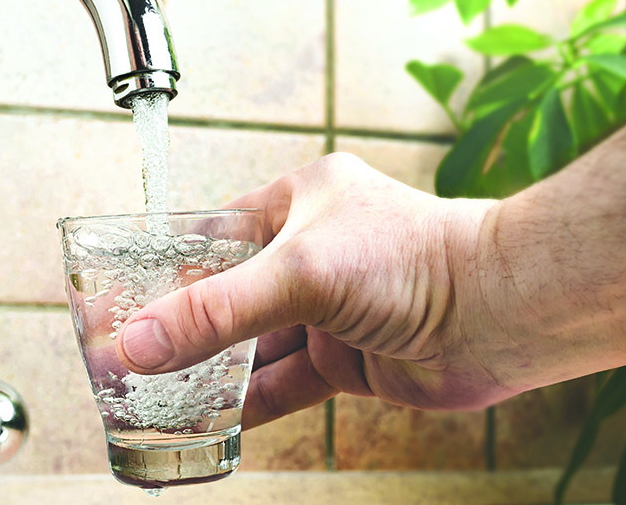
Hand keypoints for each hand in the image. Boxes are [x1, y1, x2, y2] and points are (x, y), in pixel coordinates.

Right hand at [114, 153, 509, 428]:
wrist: (501, 314)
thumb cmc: (416, 258)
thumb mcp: (300, 271)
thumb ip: (217, 311)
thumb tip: (142, 342)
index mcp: (298, 203)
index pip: (213, 235)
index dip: (167, 269)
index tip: (123, 299)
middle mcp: (311, 253)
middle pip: (229, 294)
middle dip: (184, 328)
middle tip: (134, 356)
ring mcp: (329, 309)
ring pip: (254, 345)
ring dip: (213, 372)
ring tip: (161, 395)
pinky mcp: (347, 358)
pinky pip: (285, 382)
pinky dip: (251, 403)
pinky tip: (214, 422)